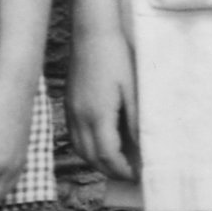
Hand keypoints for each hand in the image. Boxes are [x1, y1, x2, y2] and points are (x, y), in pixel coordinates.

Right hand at [66, 32, 138, 183]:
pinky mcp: (69, 104)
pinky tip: (101, 145)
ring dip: (97, 162)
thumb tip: (142, 146)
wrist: (91, 34)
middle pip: (92, 157)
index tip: (138, 175)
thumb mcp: (133, 90)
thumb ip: (136, 121)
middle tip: (130, 175)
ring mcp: (72, 111)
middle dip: (111, 171)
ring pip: (80, 149)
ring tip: (117, 164)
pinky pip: (75, 136)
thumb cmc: (116, 58)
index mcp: (98, 114)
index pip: (108, 154)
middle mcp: (80, 116)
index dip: (123, 169)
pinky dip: (88, 148)